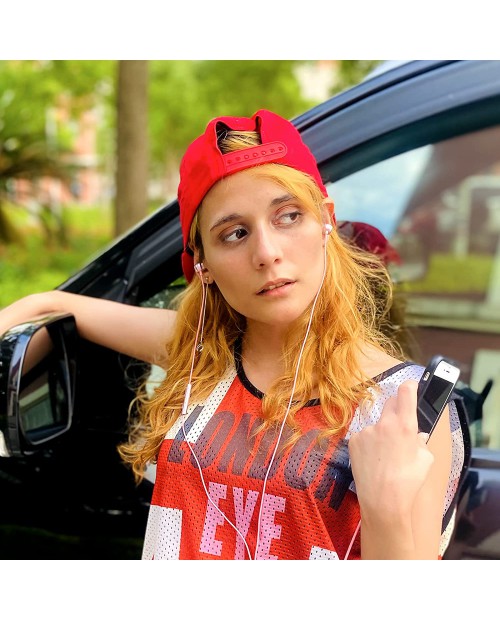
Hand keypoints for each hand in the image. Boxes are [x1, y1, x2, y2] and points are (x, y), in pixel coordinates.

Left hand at [348, 379, 433, 525]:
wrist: (383, 500)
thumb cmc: (409, 482)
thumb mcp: (426, 459)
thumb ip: (420, 441)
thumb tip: (415, 435)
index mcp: (405, 425)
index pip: (406, 392)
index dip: (409, 386)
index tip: (411, 386)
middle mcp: (384, 423)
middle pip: (390, 403)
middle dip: (396, 409)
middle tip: (400, 424)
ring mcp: (366, 431)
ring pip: (376, 424)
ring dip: (382, 432)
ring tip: (385, 455)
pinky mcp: (353, 440)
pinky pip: (364, 436)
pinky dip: (369, 444)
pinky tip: (373, 460)